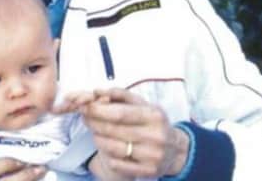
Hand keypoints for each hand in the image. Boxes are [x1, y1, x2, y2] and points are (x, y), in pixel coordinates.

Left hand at [62, 88, 188, 178]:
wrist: (177, 150)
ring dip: (97, 138)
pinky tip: (107, 147)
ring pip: (112, 147)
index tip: (85, 107)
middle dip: (94, 122)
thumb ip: (120, 95)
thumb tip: (97, 91)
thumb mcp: (144, 105)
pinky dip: (107, 155)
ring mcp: (152, 155)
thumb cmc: (153, 123)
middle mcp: (155, 136)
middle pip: (113, 130)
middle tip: (85, 117)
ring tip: (95, 131)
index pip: (119, 114)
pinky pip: (118, 163)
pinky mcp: (148, 171)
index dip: (98, 111)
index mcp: (154, 116)